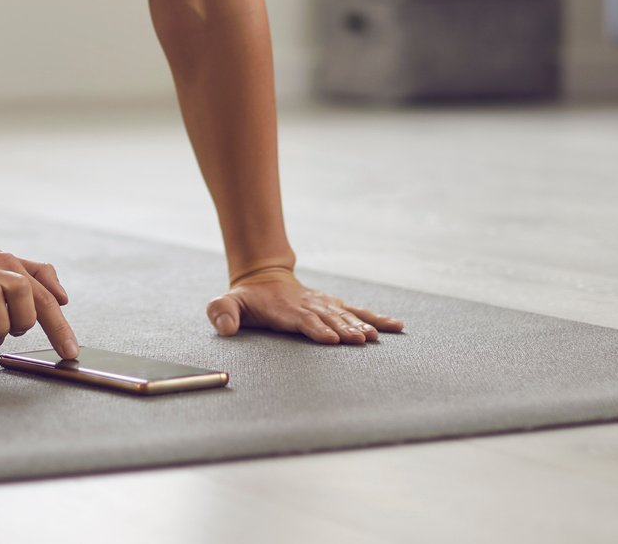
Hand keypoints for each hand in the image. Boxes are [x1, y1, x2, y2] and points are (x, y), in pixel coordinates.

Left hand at [207, 266, 405, 344]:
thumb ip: (222, 312)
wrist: (264, 278)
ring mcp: (324, 305)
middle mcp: (309, 306)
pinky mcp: (334, 306)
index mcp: (285, 309)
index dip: (316, 328)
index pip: (302, 320)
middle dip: (345, 329)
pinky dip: (376, 318)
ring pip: (345, 315)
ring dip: (360, 325)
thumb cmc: (246, 299)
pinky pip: (357, 311)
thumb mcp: (227, 302)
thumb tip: (225, 328)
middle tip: (361, 340)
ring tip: (375, 336)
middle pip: (329, 319)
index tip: (331, 338)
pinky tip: (395, 326)